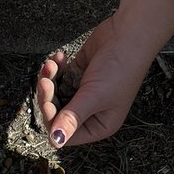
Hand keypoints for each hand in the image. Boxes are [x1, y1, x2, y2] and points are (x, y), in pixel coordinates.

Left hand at [37, 14, 152, 147]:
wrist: (129, 32)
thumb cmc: (120, 67)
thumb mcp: (94, 96)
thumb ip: (72, 118)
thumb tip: (55, 142)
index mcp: (99, 125)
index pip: (67, 134)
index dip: (53, 122)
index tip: (47, 104)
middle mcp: (90, 113)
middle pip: (57, 115)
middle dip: (48, 98)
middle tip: (45, 81)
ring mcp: (83, 93)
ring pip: (54, 96)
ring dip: (49, 80)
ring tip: (52, 65)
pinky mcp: (77, 75)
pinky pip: (58, 79)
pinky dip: (55, 69)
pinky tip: (59, 57)